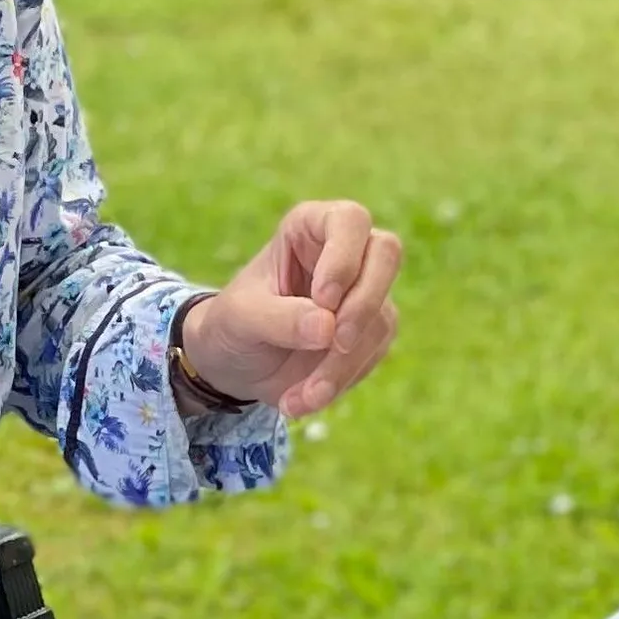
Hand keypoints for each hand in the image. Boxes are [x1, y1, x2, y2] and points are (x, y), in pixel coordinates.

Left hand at [182, 199, 403, 417]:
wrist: (236, 365)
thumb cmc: (233, 324)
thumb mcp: (240, 318)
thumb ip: (278, 318)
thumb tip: (328, 329)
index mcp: (310, 229)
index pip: (349, 220)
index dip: (344, 257)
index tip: (323, 298)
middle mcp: (346, 253)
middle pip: (386, 255)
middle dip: (363, 305)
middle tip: (335, 342)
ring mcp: (365, 293)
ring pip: (380, 318)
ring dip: (342, 364)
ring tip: (298, 396)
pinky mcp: (372, 332)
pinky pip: (374, 354)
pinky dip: (340, 382)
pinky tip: (303, 399)